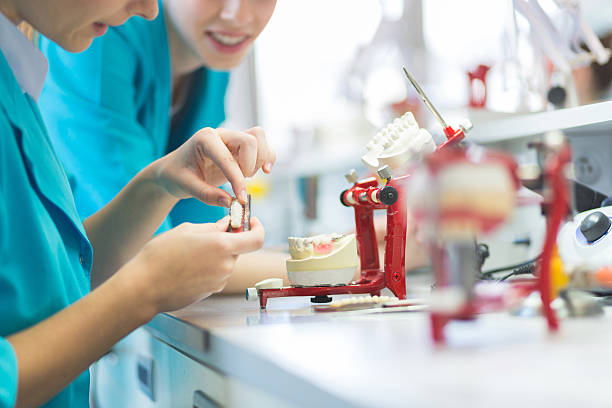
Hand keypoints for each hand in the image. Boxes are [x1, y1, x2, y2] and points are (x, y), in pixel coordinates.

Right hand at [118, 216, 264, 312]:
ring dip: (215, 255)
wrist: (144, 286)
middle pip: (238, 249)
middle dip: (227, 241)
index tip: (251, 222)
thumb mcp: (187, 231)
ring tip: (189, 253)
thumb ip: (212, 227)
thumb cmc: (161, 255)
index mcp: (222, 246)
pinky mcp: (211, 291)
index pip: (256, 239)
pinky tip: (187, 266)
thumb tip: (227, 225)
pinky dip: (207, 267)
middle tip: (206, 236)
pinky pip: (216, 274)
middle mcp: (225, 265)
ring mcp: (219, 281)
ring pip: (225, 262)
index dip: (258, 228)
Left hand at [152, 127, 275, 206]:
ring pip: (259, 137)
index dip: (237, 179)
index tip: (240, 198)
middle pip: (250, 140)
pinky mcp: (241, 148)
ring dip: (261, 159)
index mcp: (205, 139)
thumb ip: (206, 195)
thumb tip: (229, 202)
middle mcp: (221, 134)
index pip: (228, 157)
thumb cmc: (177, 175)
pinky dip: (268, 157)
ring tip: (249, 176)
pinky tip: (265, 171)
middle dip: (250, 165)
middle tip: (240, 183)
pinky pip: (263, 145)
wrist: (175, 170)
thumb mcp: (185, 187)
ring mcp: (232, 139)